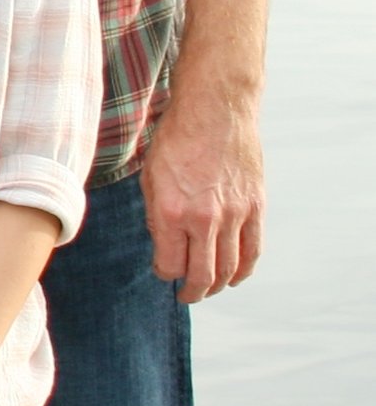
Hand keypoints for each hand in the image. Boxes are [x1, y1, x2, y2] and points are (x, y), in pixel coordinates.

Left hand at [142, 90, 265, 303]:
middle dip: (192, 291)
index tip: (163, 272)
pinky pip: (253, 251)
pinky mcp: (256, 208)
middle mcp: (204, 219)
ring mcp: (234, 215)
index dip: (165, 273)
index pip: (170, 265)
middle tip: (186, 295)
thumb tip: (164, 245)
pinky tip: (235, 276)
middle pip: (202, 275)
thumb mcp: (150, 176)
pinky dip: (244, 269)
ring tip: (208, 288)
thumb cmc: (176, 138)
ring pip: (229, 268)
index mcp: (172, 211)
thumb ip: (157, 214)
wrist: (215, 110)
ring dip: (217, 285)